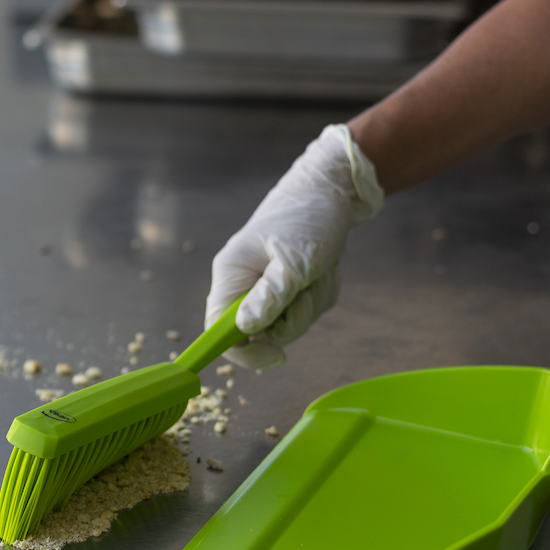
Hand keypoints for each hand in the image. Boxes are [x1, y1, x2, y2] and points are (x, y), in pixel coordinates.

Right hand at [206, 124, 383, 369]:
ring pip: (289, 323)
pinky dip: (321, 294)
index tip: (278, 356)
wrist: (331, 193)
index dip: (243, 352)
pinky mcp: (289, 287)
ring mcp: (266, 286)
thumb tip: (244, 329)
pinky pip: (306, 311)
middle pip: (261, 333)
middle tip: (308, 292)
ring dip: (313, 303)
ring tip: (320, 271)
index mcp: (232, 275)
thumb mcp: (294, 261)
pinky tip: (325, 269)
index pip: (219, 329)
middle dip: (293, 319)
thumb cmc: (308, 220)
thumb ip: (270, 296)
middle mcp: (243, 284)